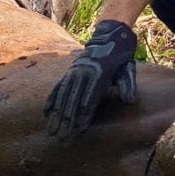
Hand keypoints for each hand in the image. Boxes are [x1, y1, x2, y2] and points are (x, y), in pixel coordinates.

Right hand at [44, 20, 137, 135]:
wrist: (110, 37)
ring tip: (51, 131)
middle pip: (72, 101)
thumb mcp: (128, 70)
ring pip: (62, 97)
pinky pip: (57, 88)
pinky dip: (50, 101)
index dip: (84, 116)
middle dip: (66, 121)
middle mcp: (82, 74)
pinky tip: (45, 114)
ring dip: (56, 116)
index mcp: (98, 75)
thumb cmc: (121, 58)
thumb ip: (127, 85)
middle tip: (62, 138)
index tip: (78, 130)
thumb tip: (128, 100)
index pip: (89, 100)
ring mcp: (73, 73)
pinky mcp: (68, 73)